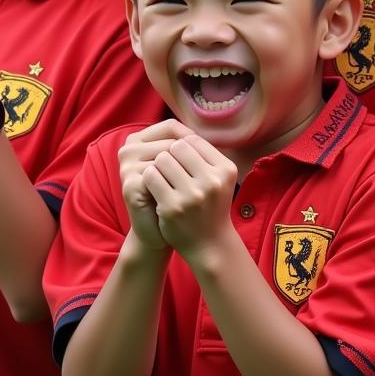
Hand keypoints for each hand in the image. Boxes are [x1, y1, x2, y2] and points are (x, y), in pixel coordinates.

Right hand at [118, 120, 193, 251]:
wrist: (160, 230)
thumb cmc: (174, 193)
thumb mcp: (179, 166)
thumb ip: (185, 146)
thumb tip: (209, 130)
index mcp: (139, 139)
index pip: (171, 126)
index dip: (191, 139)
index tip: (204, 156)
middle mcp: (128, 148)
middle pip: (171, 142)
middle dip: (190, 161)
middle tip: (197, 178)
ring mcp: (127, 167)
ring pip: (167, 159)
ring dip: (184, 176)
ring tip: (188, 188)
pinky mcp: (130, 185)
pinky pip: (161, 177)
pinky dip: (175, 188)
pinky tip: (180, 197)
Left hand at [140, 132, 237, 263]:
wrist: (209, 243)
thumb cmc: (211, 205)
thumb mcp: (219, 179)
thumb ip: (205, 156)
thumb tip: (183, 132)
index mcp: (226, 170)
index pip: (195, 140)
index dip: (182, 145)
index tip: (178, 158)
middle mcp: (212, 181)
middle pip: (177, 147)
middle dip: (169, 154)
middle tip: (168, 168)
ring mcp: (192, 195)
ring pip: (162, 159)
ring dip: (158, 166)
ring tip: (162, 178)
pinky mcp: (173, 207)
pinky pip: (151, 177)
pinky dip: (149, 179)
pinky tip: (153, 187)